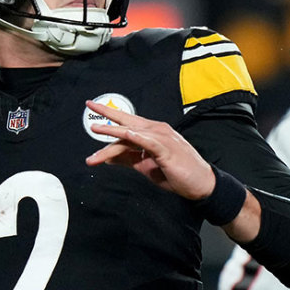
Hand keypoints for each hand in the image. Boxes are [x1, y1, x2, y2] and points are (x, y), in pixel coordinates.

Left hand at [84, 100, 214, 199]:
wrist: (199, 184)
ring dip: (113, 132)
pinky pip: (148, 141)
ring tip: (96, 130)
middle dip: (107, 112)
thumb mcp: (144, 166)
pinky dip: (136, 136)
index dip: (109, 118)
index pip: (126, 124)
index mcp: (151, 133)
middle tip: (90, 105)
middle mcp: (156, 131)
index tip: (93, 111)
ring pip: (132, 133)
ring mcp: (162, 138)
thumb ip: (127, 159)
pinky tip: (126, 134)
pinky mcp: (167, 149)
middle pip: (127, 120)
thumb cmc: (176, 173)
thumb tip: (107, 157)